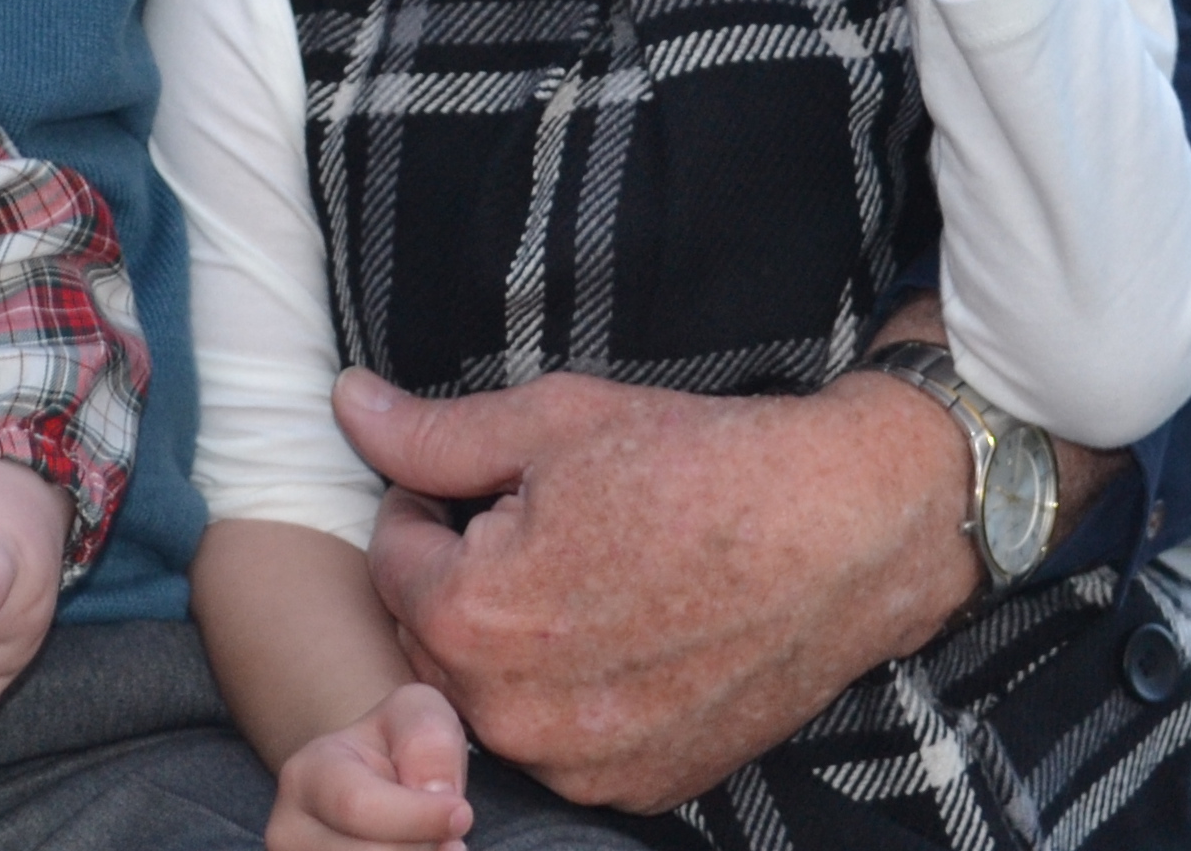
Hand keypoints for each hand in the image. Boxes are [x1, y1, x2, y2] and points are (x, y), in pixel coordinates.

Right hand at [270, 683, 472, 850]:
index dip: (418, 817)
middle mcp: (287, 831)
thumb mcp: (419, 715)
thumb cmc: (400, 748)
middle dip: (424, 849)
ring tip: (433, 848)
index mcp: (306, 774)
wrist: (375, 785)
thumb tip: (434, 793)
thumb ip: (428, 740)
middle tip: (449, 838)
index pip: (358, 806)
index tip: (463, 813)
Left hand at [343, 363, 973, 811]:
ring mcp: (581, 764)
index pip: (392, 559)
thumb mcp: (555, 422)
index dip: (427, 504)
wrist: (845, 531)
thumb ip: (436, 433)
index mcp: (471, 617)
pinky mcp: (641, 785)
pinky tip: (632, 633)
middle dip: (465, 580)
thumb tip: (345, 405)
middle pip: (437, 638)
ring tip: (593, 576)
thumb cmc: (701, 464)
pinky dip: (580, 695)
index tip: (481, 483)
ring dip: (518, 643)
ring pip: (499, 697)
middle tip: (544, 525)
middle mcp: (514, 714)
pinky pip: (569, 742)